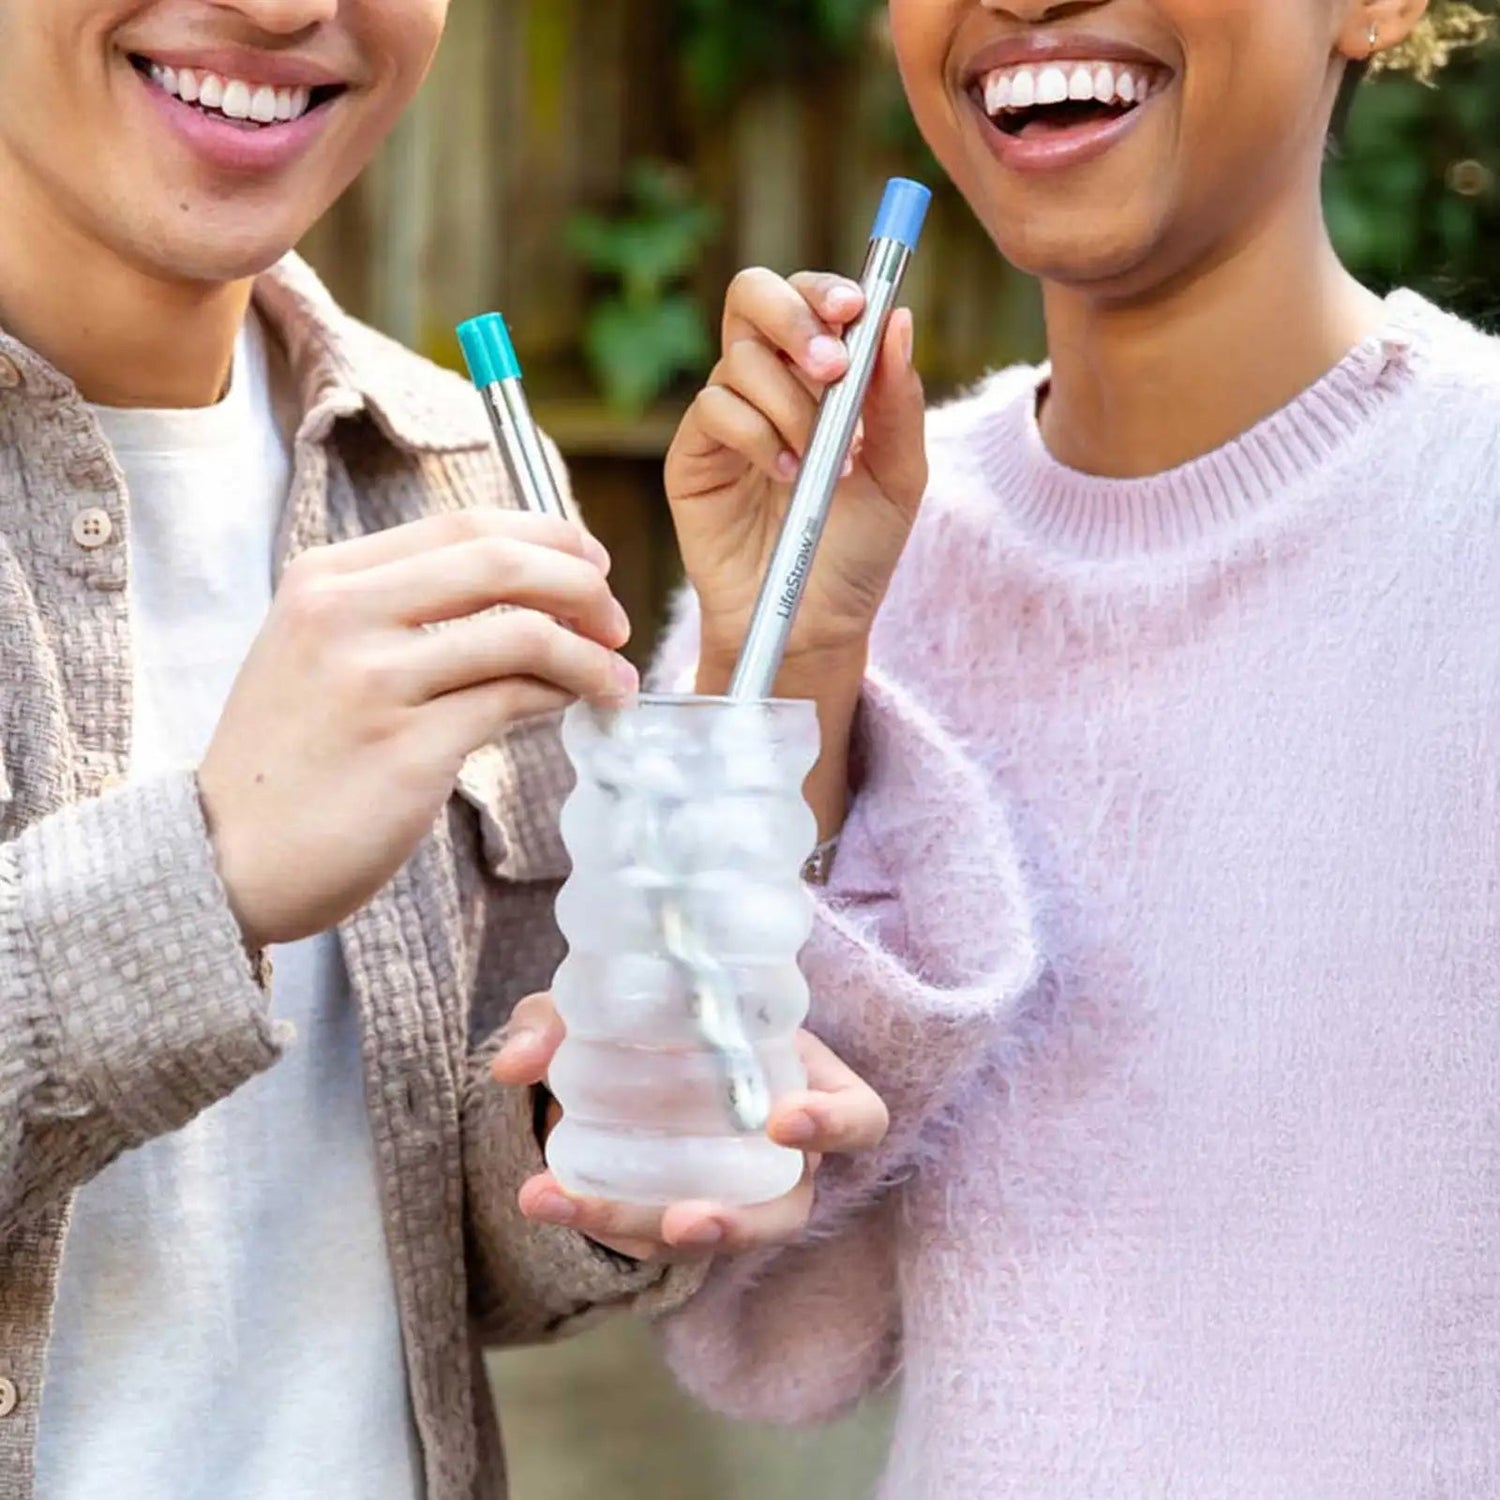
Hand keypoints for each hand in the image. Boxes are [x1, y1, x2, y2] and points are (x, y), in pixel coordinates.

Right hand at [198, 510, 636, 949]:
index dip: (547, 536)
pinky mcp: (407, 750)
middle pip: (500, 561)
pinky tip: (578, 706)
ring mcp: (375, 682)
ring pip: (521, 634)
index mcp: (325, 579)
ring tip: (617, 678)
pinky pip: (513, 702)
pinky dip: (562, 696)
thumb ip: (401, 612)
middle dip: (581, 584)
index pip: (464, 525)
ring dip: (590, 654)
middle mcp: (344, 615)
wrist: (226, 857)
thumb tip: (526, 595)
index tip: (591, 563)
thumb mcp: (319, 652)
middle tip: (616, 619)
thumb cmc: (290, 759)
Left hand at [492, 992, 889, 1261]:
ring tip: (573, 1207)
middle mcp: (778, 1151)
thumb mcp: (606, 1002)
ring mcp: (732, 1194)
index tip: (783, 1119)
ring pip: (714, 1238)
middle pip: (786, 1208)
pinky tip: (549, 1197)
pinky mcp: (680, 1221)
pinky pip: (654, 1242)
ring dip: (648, 1230)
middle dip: (740, 1222)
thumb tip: (517, 1064)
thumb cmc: (646, 1019)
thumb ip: (562, 1018)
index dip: (835, 1124)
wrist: (616, 1058)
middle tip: (683, 1218)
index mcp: (800, 1080)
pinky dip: (603, 1223)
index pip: (859, 1116)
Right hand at [665, 267, 927, 685]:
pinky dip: (758, 436)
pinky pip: (715, 409)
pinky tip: (786, 478)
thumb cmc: (857, 552)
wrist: (814, 622)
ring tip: (818, 464)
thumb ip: (898, 400)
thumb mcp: (900, 476)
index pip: (808, 297)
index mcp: (818, 376)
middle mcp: (766, 384)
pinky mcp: (693, 456)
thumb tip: (895, 316)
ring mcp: (725, 418)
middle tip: (832, 367)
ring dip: (791, 404)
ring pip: (740, 359)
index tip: (854, 308)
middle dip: (794, 316)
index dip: (825, 288)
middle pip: (751, 294)